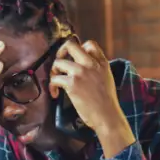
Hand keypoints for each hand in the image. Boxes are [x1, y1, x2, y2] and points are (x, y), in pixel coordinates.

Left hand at [50, 40, 134, 155]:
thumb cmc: (107, 102)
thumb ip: (97, 69)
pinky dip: (52, 87)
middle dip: (60, 52)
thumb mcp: (107, 78)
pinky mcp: (71, 84)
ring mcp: (80, 72)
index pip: (89, 43)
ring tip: (56, 82)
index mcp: (102, 63)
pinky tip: (56, 95)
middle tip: (60, 64)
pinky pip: (54, 79)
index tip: (74, 59)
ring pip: (58, 62)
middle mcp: (90, 64)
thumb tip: (83, 66)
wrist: (107, 116)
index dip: (78, 48)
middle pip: (70, 45)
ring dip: (54, 72)